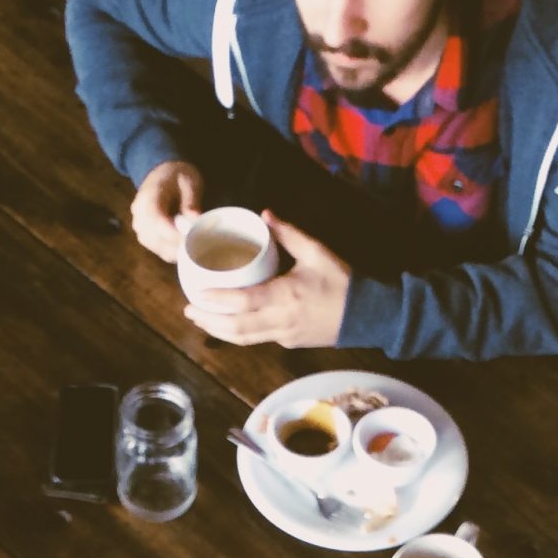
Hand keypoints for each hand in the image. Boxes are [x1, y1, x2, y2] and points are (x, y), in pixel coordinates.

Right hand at [130, 159, 204, 263]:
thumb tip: (195, 219)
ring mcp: (140, 227)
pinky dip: (173, 251)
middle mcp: (139, 215)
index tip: (194, 239)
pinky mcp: (145, 236)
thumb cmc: (176, 175)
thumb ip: (191, 199)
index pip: (157, 222)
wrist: (161, 173)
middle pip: (156, 239)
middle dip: (179, 245)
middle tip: (201, 244)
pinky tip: (186, 245)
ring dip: (177, 250)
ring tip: (195, 244)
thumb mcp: (189, 181)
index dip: (175, 234)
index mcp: (148, 198)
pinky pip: (159, 250)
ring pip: (158, 248)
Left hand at [183, 210, 348, 348]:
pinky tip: (228, 324)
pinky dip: (238, 333)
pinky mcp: (289, 342)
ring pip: (244, 339)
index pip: (243, 302)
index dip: (218, 300)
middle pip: (236, 328)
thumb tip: (265, 214)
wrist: (367, 315)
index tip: (198, 294)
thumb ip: (289, 233)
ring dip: (219, 331)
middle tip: (189, 310)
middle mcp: (281, 321)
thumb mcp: (316, 252)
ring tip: (201, 320)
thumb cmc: (343, 281)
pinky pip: (257, 339)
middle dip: (209, 321)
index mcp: (286, 296)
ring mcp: (284, 335)